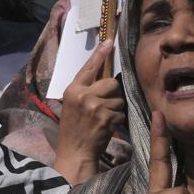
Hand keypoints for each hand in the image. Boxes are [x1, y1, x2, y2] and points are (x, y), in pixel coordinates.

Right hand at [54, 39, 125, 184]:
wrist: (74, 153)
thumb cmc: (72, 129)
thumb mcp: (72, 105)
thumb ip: (84, 91)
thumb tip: (104, 79)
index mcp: (72, 90)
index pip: (89, 68)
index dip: (100, 53)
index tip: (110, 41)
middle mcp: (83, 95)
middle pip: (111, 82)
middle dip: (112, 93)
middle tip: (103, 105)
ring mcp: (95, 106)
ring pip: (118, 99)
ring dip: (115, 109)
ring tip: (102, 119)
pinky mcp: (106, 118)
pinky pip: (121, 112)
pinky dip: (117, 120)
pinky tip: (106, 127)